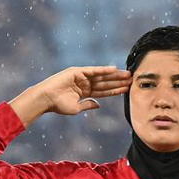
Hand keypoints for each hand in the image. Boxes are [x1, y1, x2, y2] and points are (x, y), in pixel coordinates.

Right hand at [9, 66, 131, 125]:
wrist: (47, 99)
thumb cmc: (59, 105)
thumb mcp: (77, 108)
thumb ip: (88, 105)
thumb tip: (98, 105)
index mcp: (85, 93)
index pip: (104, 91)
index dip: (115, 91)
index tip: (126, 90)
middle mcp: (85, 83)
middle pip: (105, 82)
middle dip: (118, 82)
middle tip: (132, 80)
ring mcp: (82, 77)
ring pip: (102, 76)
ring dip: (114, 75)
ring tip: (127, 75)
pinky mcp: (77, 71)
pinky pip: (93, 70)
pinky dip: (103, 70)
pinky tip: (114, 69)